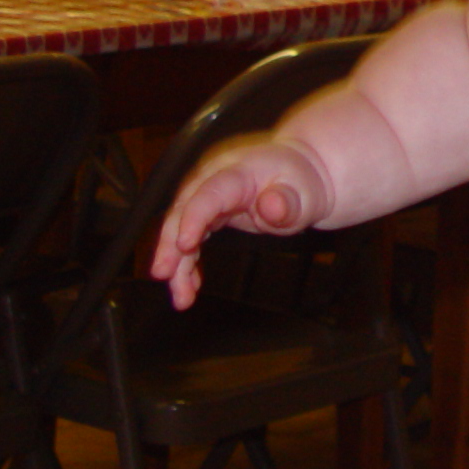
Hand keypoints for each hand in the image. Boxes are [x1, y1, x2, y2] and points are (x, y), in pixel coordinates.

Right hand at [147, 135, 331, 310]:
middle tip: (163, 274)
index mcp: (237, 171)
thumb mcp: (305, 195)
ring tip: (181, 297)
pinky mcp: (208, 210)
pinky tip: (188, 286)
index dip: (194, 218)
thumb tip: (269, 207)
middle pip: (184, 209)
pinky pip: (190, 235)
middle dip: (170, 243)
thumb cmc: (300, 184)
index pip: (209, 193)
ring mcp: (208, 194)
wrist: (301, 175)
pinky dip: (187, 262)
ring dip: (177, 262)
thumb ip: (287, 203)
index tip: (183, 244)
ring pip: (181, 226)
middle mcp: (215, 178)